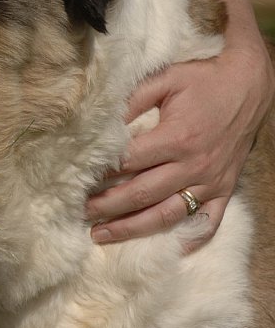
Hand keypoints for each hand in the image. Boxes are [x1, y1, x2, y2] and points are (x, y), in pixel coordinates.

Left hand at [85, 42, 273, 251]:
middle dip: (107, 206)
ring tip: (102, 234)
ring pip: (167, 215)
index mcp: (177, 138)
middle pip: (142, 194)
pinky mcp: (225, 190)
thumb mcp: (165, 79)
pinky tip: (165, 248)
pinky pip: (208, 222)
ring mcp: (211, 182)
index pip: (129, 162)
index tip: (77, 178)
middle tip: (79, 212)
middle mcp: (194, 165)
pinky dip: (188, 239)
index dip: (102, 172)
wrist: (251, 85)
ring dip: (133, 228)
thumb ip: (133, 99)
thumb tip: (102, 120)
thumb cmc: (204, 80)